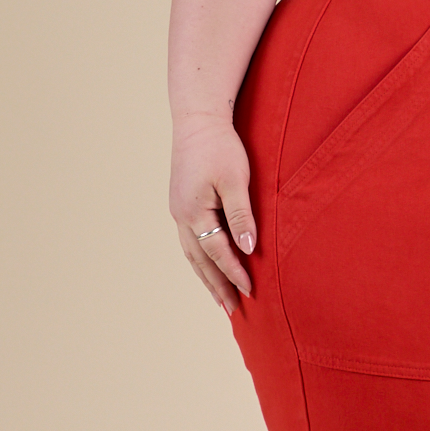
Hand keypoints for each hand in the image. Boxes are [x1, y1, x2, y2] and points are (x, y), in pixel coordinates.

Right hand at [170, 115, 255, 314]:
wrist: (197, 120)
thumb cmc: (220, 147)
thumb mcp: (235, 181)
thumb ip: (241, 216)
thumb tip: (248, 250)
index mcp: (193, 212)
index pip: (217, 252)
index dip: (235, 273)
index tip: (251, 291)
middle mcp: (181, 216)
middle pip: (200, 261)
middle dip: (217, 286)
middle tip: (232, 310)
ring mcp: (178, 211)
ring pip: (192, 253)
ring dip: (206, 277)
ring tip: (219, 298)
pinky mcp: (181, 204)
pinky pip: (190, 241)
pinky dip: (200, 259)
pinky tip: (207, 266)